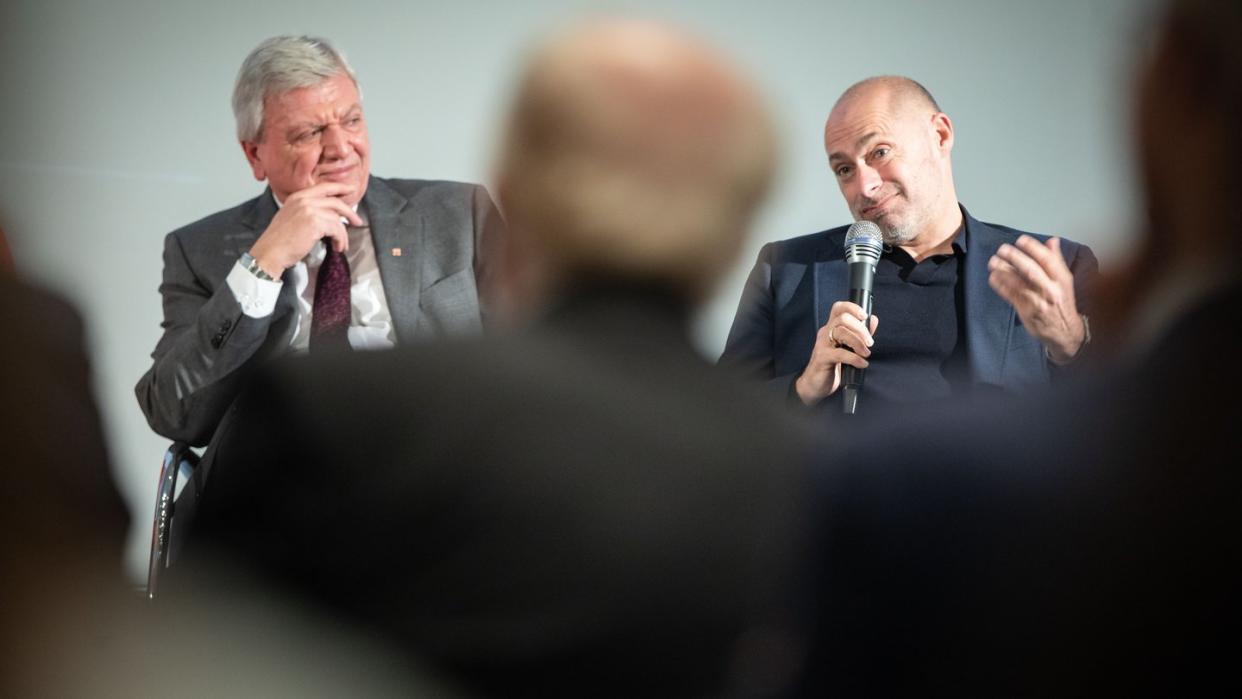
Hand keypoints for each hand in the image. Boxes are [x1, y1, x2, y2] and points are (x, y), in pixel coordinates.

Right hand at [248, 182, 363, 275]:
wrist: (271, 251)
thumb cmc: (280, 240)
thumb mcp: (291, 217)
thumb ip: (307, 211)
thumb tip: (329, 215)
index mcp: (297, 197)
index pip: (324, 187)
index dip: (340, 187)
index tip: (351, 189)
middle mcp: (303, 200)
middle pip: (335, 202)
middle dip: (349, 212)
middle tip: (358, 221)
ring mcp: (309, 210)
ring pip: (337, 219)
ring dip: (343, 234)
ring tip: (341, 245)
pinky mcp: (315, 222)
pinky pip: (337, 230)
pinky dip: (340, 240)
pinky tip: (337, 247)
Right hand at [795, 301, 878, 404]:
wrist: (815, 385)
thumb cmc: (831, 366)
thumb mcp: (847, 348)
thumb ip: (860, 333)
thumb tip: (873, 319)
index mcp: (831, 328)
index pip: (838, 308)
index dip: (852, 307)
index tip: (864, 316)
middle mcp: (825, 333)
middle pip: (842, 318)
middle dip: (860, 328)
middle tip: (870, 342)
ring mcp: (822, 345)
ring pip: (840, 332)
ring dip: (858, 342)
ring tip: (866, 353)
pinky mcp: (822, 358)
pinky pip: (840, 353)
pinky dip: (854, 358)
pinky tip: (862, 363)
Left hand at [988, 235, 1085, 362]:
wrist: (1066, 332)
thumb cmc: (1062, 302)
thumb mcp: (1064, 281)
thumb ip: (1056, 260)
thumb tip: (1053, 240)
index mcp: (1062, 279)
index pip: (1048, 260)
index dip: (1034, 248)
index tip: (1021, 240)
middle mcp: (1051, 290)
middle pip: (1032, 270)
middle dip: (1015, 257)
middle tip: (1002, 249)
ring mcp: (1039, 302)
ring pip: (1019, 283)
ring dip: (1004, 271)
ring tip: (993, 262)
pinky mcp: (1027, 312)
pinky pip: (1012, 296)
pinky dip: (1001, 286)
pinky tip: (993, 278)